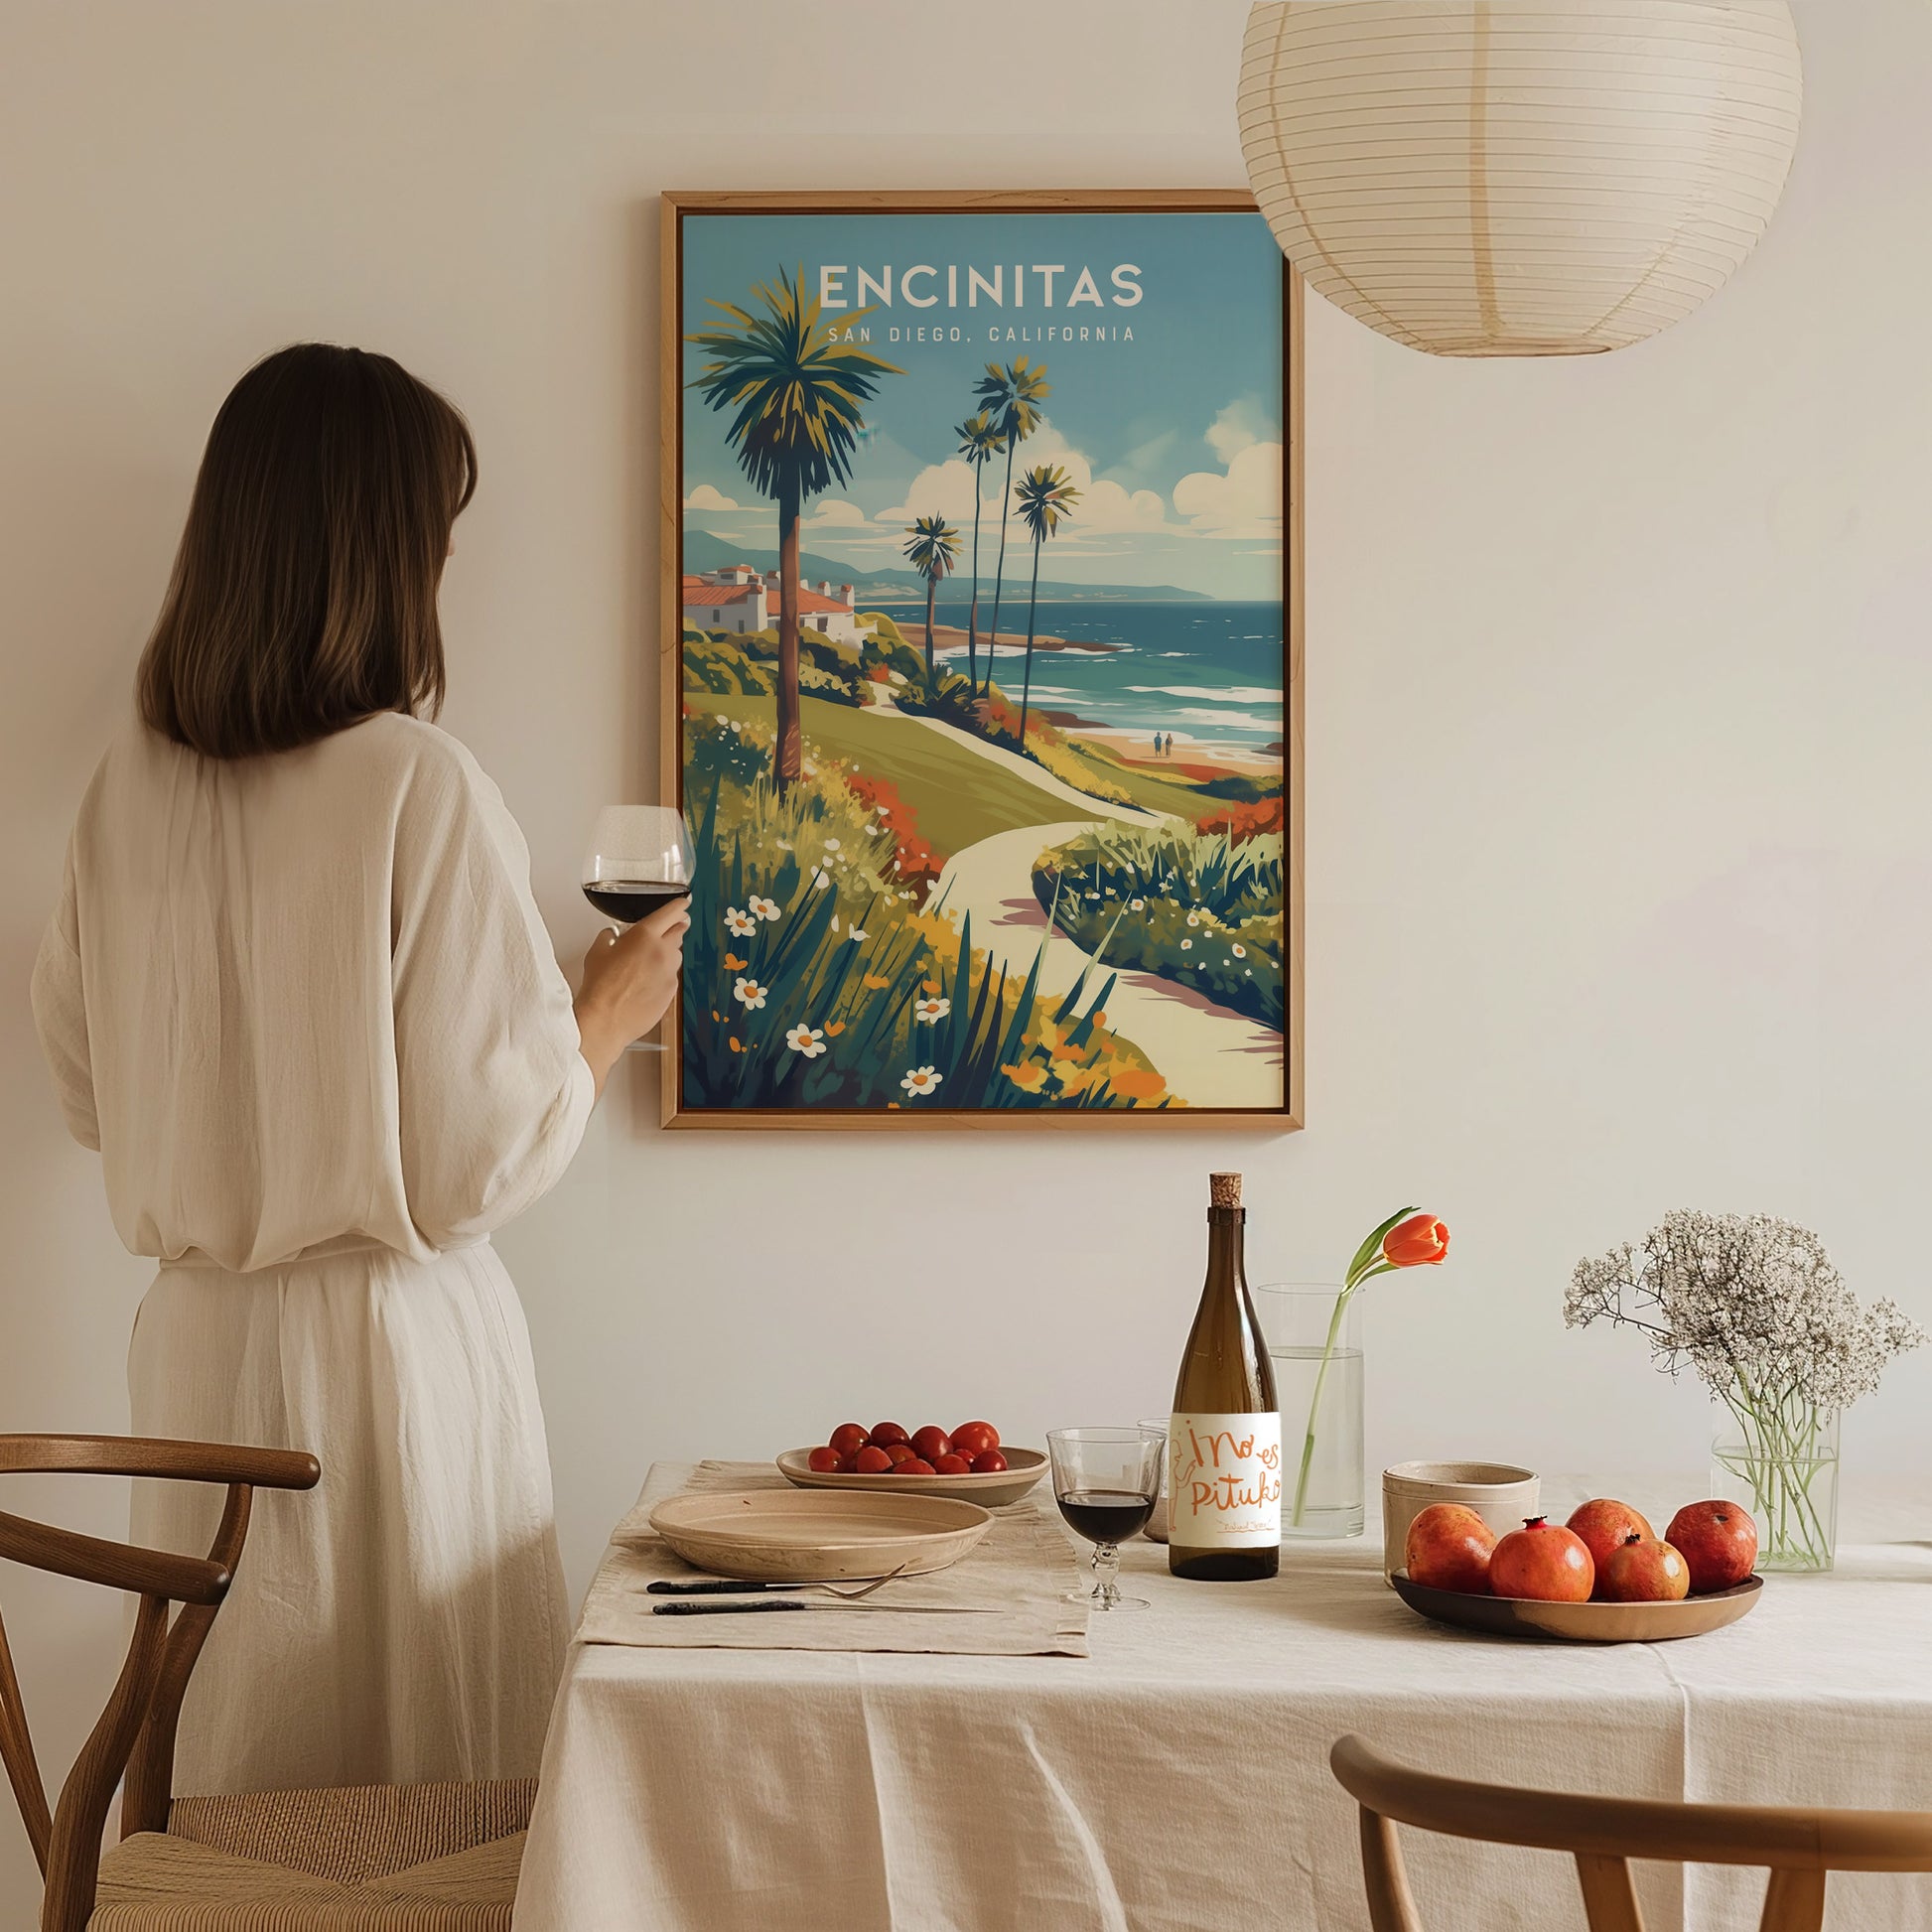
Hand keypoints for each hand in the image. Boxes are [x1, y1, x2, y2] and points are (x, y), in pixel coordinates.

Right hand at [574, 896, 690, 1095]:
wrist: (605, 1019)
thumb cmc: (600, 986)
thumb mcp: (597, 952)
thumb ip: (609, 937)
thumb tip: (612, 935)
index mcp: (644, 935)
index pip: (671, 912)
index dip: (679, 906)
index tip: (683, 903)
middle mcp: (662, 952)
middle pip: (679, 932)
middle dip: (675, 927)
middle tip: (669, 928)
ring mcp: (670, 973)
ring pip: (676, 955)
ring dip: (668, 953)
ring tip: (649, 961)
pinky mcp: (672, 992)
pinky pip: (672, 977)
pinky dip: (664, 975)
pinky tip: (647, 982)